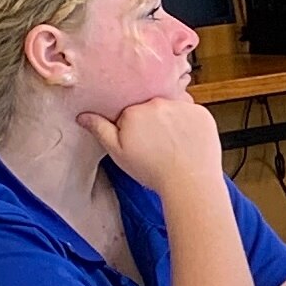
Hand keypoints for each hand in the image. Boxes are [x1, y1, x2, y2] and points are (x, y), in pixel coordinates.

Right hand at [80, 90, 227, 194]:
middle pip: (151, 108)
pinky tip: (188, 141)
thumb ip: (100, 130)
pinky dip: (190, 123)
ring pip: (172, 108)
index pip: (130, 113)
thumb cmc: (153, 171)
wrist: (190, 182)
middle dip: (152, 122)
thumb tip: (83, 116)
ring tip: (174, 144)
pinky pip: (192, 112)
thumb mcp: (118, 153)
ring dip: (172, 120)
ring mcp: (183, 106)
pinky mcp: (202, 113)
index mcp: (134, 111)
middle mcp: (158, 102)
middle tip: (157, 145)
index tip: (140, 144)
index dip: (133, 129)